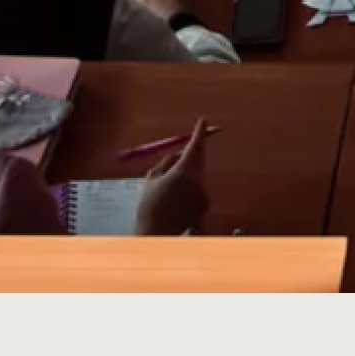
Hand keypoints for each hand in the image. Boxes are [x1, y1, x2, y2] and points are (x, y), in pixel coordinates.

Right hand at [133, 121, 210, 236]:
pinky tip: (177, 200)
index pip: (195, 147)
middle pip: (201, 160)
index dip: (199, 132)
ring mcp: (203, 194)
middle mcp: (198, 182)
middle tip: (188, 148)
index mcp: (183, 172)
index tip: (203, 121)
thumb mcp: (152, 179)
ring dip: (190, 173)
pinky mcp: (205, 205)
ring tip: (170, 188)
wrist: (156, 234)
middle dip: (195, 152)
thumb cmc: (149, 206)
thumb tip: (178, 153)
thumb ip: (167, 163)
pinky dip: (191, 188)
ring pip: (199, 175)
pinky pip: (199, 189)